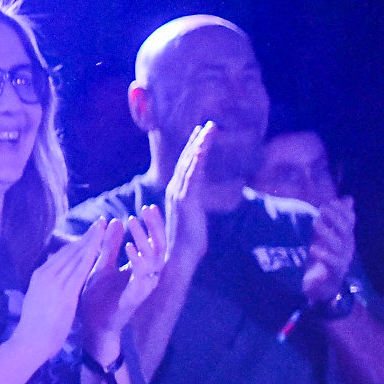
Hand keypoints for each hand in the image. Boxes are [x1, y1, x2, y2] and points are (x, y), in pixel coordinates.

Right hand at [11, 223, 108, 363]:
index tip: (89, 232)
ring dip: (91, 239)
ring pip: (76, 255)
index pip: (61, 254)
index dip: (77, 242)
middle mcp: (46, 274)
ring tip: (103, 226)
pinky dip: (91, 254)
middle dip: (86, 235)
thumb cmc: (35, 327)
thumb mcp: (38, 299)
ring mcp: (55, 281)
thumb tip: (54, 278)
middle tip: (100, 221)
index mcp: (40, 275)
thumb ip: (48, 287)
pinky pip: (81, 269)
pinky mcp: (65, 291)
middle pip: (70, 250)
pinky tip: (101, 245)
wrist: (30, 342)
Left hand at [78, 205, 167, 346]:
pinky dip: (136, 261)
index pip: (153, 242)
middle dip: (155, 227)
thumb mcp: (102, 264)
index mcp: (140, 268)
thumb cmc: (99, 295)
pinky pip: (141, 278)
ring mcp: (143, 287)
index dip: (153, 225)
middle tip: (148, 210)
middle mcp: (147, 276)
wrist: (92, 324)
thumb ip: (109, 245)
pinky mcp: (135, 298)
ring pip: (153, 260)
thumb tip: (115, 221)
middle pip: (160, 247)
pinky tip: (128, 247)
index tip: (148, 207)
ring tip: (132, 222)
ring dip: (143, 239)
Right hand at [164, 121, 215, 267]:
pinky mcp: (185, 201)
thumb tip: (197, 203)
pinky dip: (197, 161)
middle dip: (197, 141)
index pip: (186, 166)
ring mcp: (179, 195)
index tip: (201, 134)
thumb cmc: (187, 243)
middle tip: (208, 125)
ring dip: (199, 146)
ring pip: (189, 164)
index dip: (193, 148)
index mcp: (176, 193)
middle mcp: (175, 190)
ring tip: (208, 131)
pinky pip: (192, 177)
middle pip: (187, 160)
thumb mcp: (193, 219)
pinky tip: (202, 149)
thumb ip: (193, 206)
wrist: (179, 258)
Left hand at [304, 195, 356, 306]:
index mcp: (346, 238)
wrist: (323, 286)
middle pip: (346, 231)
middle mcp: (347, 248)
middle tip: (322, 208)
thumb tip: (348, 198)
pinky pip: (333, 264)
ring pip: (339, 246)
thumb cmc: (325, 257)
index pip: (349, 221)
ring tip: (315, 222)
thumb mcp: (327, 235)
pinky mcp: (334, 274)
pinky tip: (314, 248)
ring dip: (327, 233)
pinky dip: (324, 255)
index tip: (330, 201)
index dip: (342, 211)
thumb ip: (334, 218)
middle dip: (335, 218)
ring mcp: (342, 261)